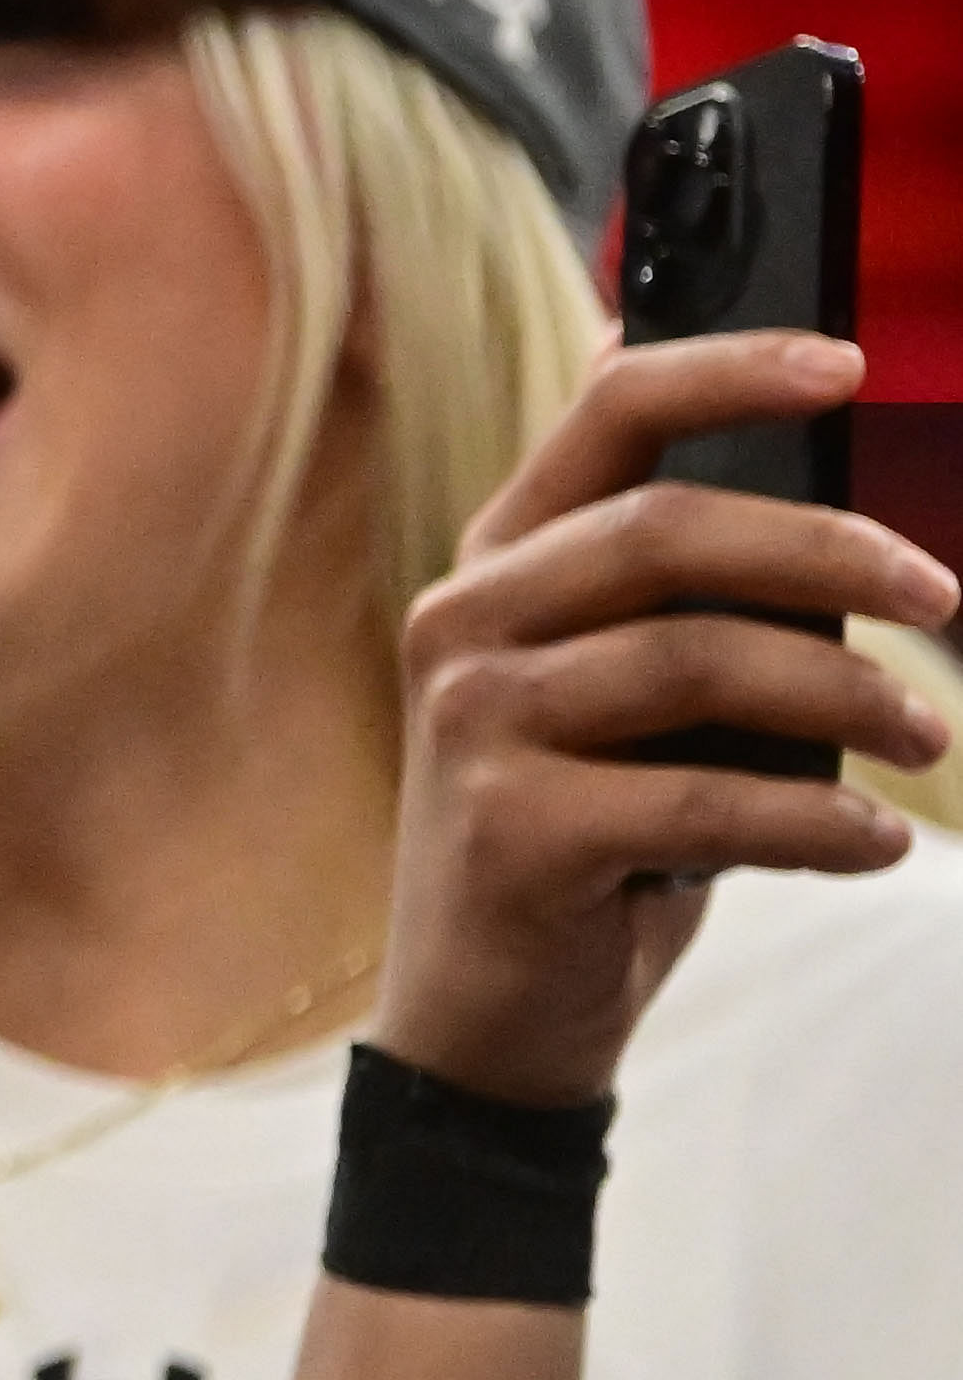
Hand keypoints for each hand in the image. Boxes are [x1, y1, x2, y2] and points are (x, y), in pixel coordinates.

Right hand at [375, 333, 945, 1109]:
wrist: (490, 1014)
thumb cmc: (589, 835)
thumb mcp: (620, 692)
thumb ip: (676, 590)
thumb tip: (794, 488)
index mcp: (499, 564)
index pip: (609, 416)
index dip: (731, 373)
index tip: (851, 365)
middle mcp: (464, 622)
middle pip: (671, 532)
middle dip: (835, 554)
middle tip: (943, 601)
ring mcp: (475, 723)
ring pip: (701, 662)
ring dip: (848, 700)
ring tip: (925, 742)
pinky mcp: (510, 828)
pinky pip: (704, 802)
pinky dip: (818, 824)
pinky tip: (869, 844)